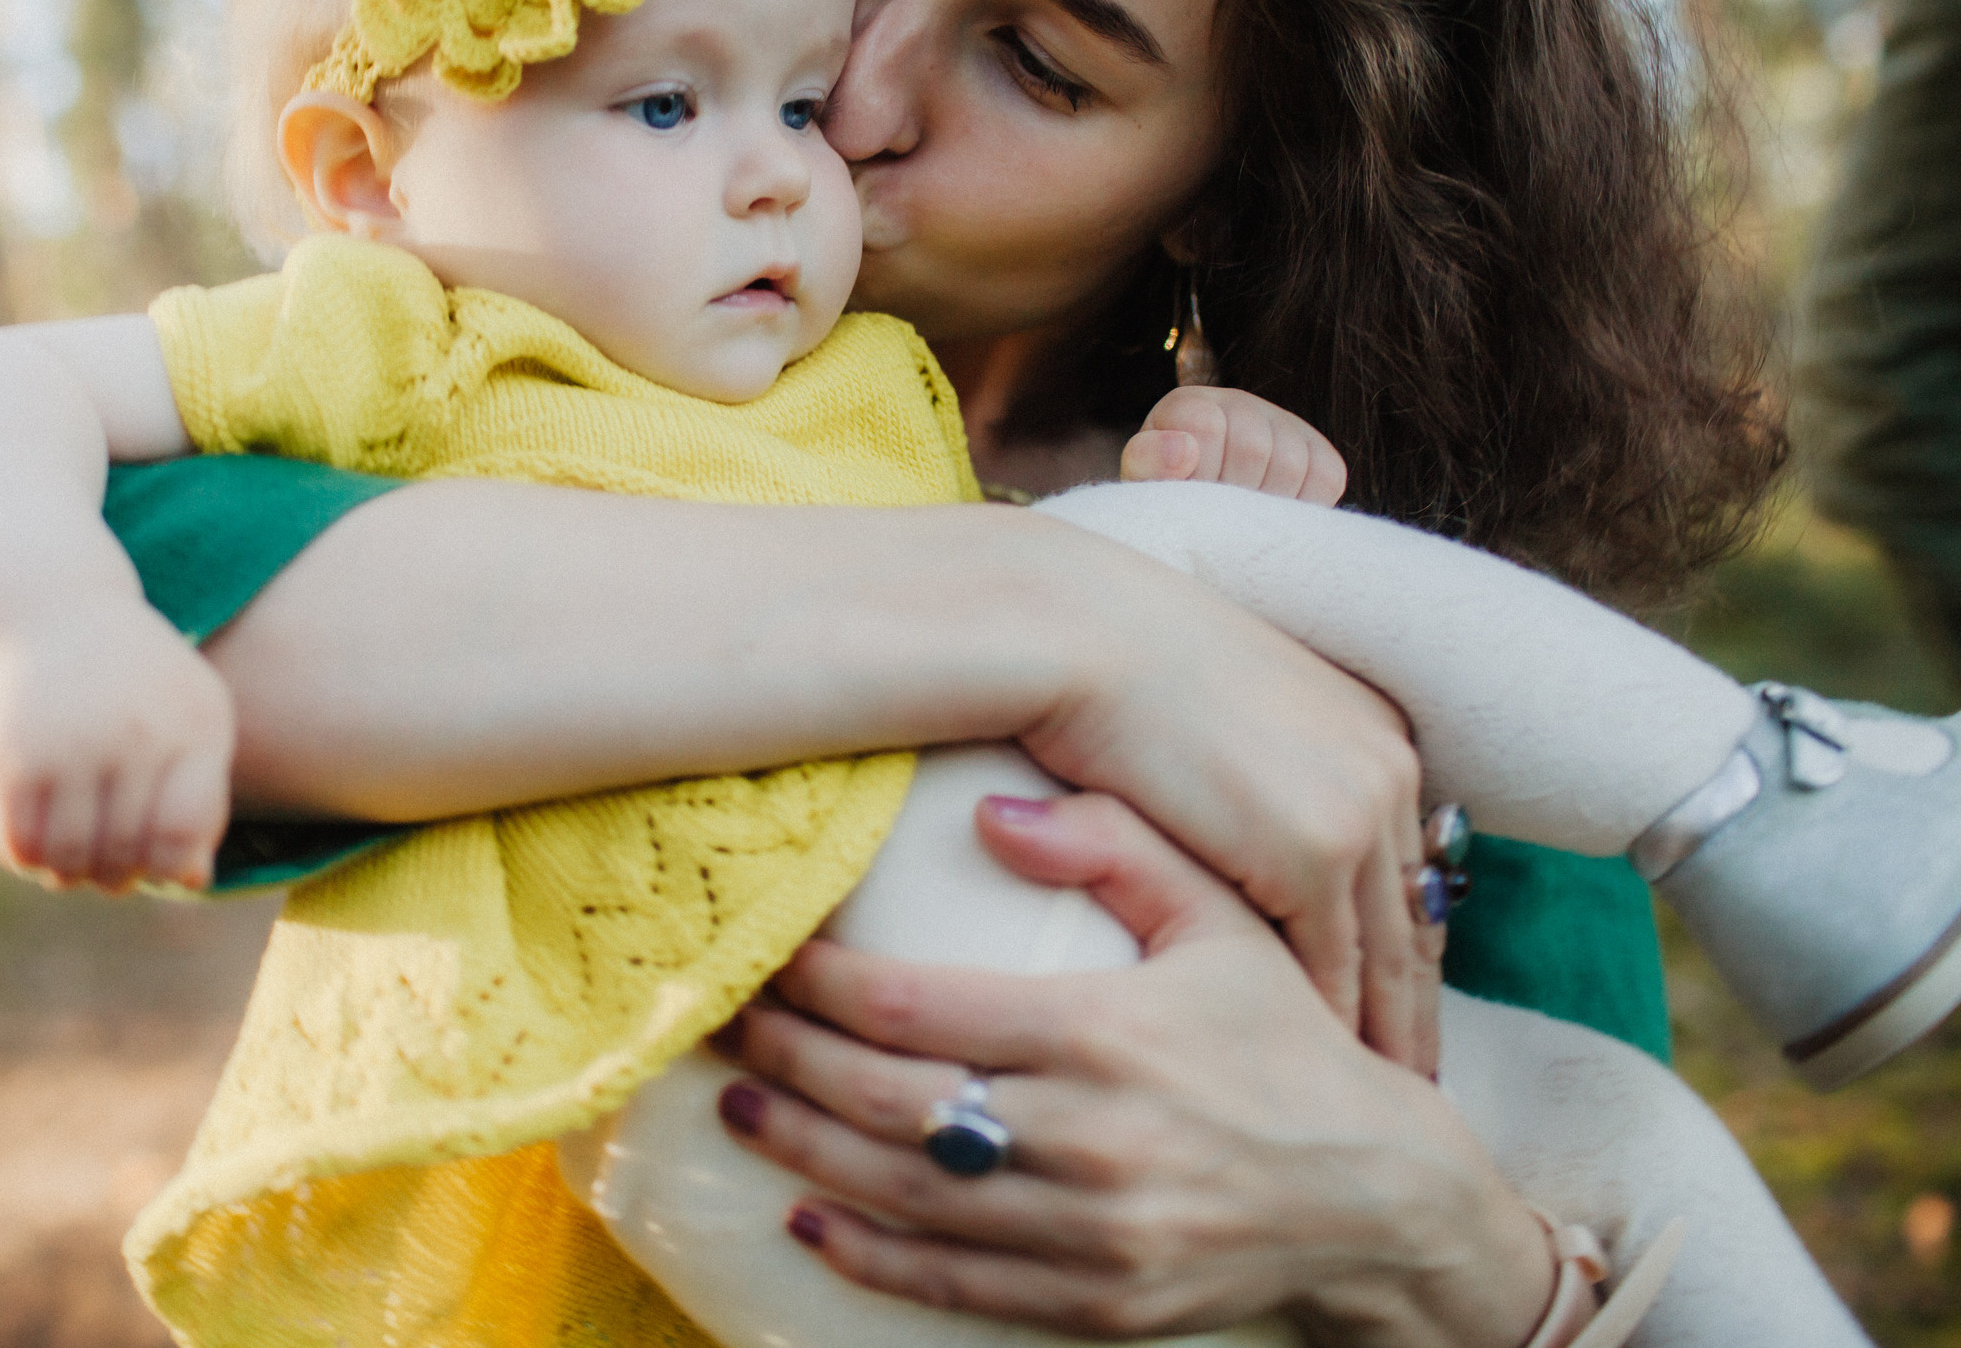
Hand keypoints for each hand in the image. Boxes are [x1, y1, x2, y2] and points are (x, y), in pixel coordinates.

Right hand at [0, 596, 234, 890]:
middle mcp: (134, 735)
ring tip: (77, 861)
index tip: (160, 858)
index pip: (185, 834)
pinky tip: (39, 843)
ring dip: (71, 874)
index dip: (172, 865)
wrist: (48, 607)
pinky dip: (28, 858)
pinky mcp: (12, 758)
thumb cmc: (135, 677)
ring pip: (70, 859)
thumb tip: (191, 881)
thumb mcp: (192, 713)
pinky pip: (20, 845)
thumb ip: (201, 797)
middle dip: (118, 875)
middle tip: (111, 868)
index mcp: (192, 726)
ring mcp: (70, 747)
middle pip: (127, 853)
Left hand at [714, 793, 1552, 1347]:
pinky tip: (810, 1217)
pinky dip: (869, 1255)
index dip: (822, 986)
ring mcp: (1091, 1234)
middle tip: (724, 1024)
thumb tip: (992, 811)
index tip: (773, 951)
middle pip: (887, 1101)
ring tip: (739, 1106)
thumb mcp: (1223, 925)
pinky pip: (953, 1283)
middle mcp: (1089, 1139)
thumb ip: (1116, 849)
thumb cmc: (1286, 1045)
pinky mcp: (1097, 1303)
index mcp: (1106, 1034)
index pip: (916, 1010)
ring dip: (805, 1152)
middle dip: (787, 1061)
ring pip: (904, 1196)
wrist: (1386, 1201)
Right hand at [1019, 542, 1435, 1070]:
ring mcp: (1357, 809)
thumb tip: (1226, 814)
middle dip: (1413, 1003)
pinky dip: (1329, 1030)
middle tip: (1410, 1082)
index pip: (1403, 864)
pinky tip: (1319, 1081)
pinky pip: (1331, 967)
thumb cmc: (1102, 655)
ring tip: (1375, 1103)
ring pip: (1384, 958)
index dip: (1401, 942)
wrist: (1066, 627)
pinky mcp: (1311, 850)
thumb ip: (1244, 765)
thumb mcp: (1207, 708)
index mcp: (1368, 726)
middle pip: (1414, 918)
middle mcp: (1386, 767)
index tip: (1397, 1004)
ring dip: (1382, 1034)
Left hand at [1121, 387, 1347, 504]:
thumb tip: (1183, 450)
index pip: (1205, 424)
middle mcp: (1238, 404)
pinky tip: (1272, 513)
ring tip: (1241, 517)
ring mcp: (1282, 425)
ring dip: (1265, 505)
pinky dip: (1302, 506)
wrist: (1200, 520)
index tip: (1188, 498)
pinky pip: (1327, 479)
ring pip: (1292, 465)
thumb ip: (1147, 464)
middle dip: (1232, 495)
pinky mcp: (1319, 453)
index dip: (1198, 473)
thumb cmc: (1166, 503)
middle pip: (1252, 448)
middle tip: (1216, 514)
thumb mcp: (1143, 485)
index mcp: (1188, 405)